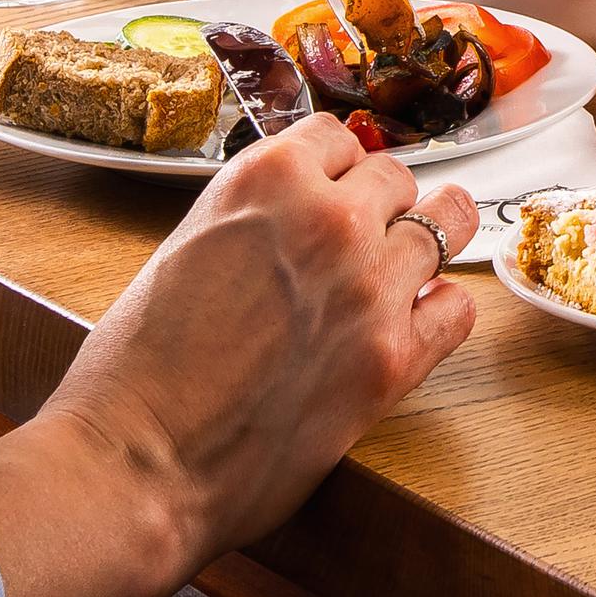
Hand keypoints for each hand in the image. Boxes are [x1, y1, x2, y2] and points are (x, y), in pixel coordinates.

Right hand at [52, 118, 478, 564]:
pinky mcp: (394, 357)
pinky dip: (442, 311)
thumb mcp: (188, 247)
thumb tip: (293, 217)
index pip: (337, 138)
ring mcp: (370, 285)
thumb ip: (253, 219)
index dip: (337, 169)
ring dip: (423, 246)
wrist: (139, 458)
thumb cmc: (139, 368)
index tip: (337, 189)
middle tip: (364, 241)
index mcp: (267, 178)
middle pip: (395, 177)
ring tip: (408, 268)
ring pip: (443, 226)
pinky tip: (420, 321)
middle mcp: (329, 218)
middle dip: (380, 206)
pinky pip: (456, 307)